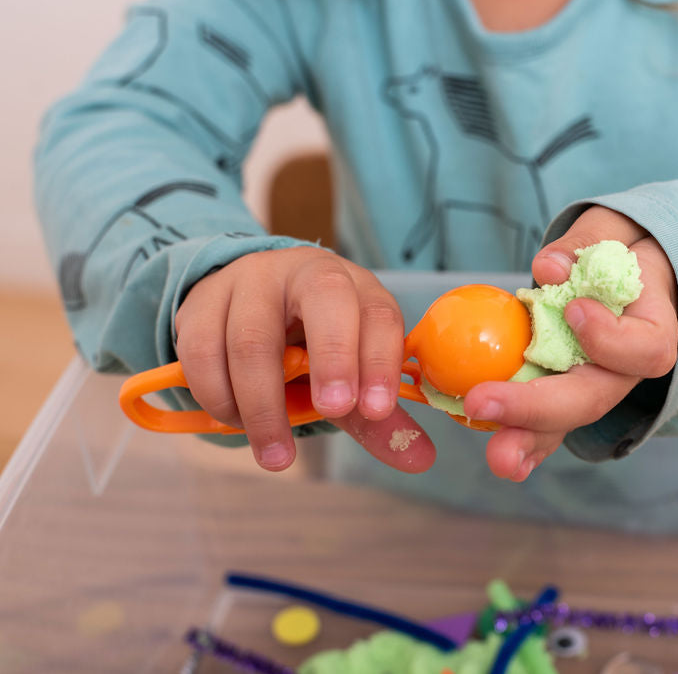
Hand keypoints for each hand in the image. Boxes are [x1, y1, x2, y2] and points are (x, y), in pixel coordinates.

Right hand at [174, 246, 435, 472]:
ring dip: (263, 406)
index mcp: (356, 288)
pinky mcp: (202, 301)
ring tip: (275, 454)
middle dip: (333, 360)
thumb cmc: (310, 344)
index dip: (380, 361)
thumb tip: (421, 460)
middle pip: (326, 299)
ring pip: (253, 339)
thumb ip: (377, 417)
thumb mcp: (348, 372)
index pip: (379, 314)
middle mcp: (307, 272)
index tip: (376, 410)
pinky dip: (218, 397)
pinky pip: (203, 352)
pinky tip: (235, 420)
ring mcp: (251, 281)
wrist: (244, 303)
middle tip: (332, 413)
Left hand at [462, 207, 677, 480]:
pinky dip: (524, 441)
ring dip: (526, 437)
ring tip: (496, 457)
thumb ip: (585, 243)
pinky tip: (504, 459)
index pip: (646, 348)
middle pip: (593, 397)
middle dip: (538, 407)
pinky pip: (547, 423)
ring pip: (566, 418)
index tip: (574, 310)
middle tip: (483, 402)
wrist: (630, 270)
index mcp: (652, 327)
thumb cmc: (623, 248)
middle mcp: (626, 368)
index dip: (610, 338)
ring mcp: (595, 385)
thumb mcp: (613, 229)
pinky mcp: (565, 394)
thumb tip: (549, 269)